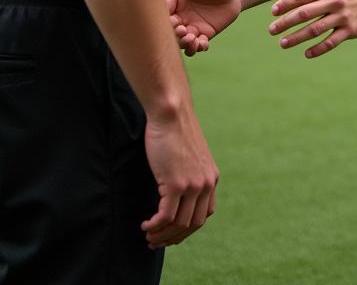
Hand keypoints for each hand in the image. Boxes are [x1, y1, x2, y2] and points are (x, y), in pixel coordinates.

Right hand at [141, 105, 218, 247]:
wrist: (171, 114)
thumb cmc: (175, 133)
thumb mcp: (190, 158)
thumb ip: (190, 175)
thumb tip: (177, 195)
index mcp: (211, 178)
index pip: (204, 215)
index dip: (187, 229)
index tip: (171, 233)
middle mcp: (206, 184)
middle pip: (192, 224)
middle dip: (173, 237)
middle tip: (155, 241)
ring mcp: (192, 185)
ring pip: (178, 224)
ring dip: (161, 235)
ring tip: (148, 234)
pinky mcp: (176, 184)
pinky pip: (165, 217)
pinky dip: (154, 225)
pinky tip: (145, 225)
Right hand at [166, 0, 241, 55]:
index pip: (161, 11)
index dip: (163, 18)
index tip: (173, 20)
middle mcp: (178, 14)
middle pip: (168, 29)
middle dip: (173, 34)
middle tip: (184, 31)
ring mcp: (189, 26)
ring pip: (180, 41)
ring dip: (184, 44)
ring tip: (193, 40)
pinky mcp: (202, 35)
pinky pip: (195, 46)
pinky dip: (197, 48)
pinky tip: (203, 43)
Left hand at [268, 0, 356, 57]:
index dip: (285, 4)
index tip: (273, 12)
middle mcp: (334, 1)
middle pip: (304, 13)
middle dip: (285, 23)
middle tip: (272, 30)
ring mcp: (342, 16)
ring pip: (315, 29)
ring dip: (297, 37)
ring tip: (283, 43)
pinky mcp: (350, 30)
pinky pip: (331, 42)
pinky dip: (318, 49)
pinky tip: (306, 53)